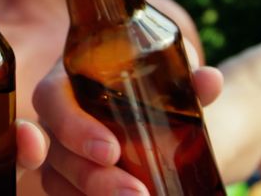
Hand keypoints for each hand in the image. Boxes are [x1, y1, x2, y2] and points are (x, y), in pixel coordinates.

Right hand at [33, 61, 223, 194]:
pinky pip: (67, 195)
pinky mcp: (67, 179)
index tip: (110, 150)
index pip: (52, 98)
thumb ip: (184, 79)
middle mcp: (55, 118)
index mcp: (68, 81)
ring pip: (58, 180)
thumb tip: (208, 81)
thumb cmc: (149, 85)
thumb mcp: (165, 77)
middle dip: (93, 177)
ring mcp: (59, 153)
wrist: (153, 112)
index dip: (73, 126)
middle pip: (57, 150)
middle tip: (135, 193)